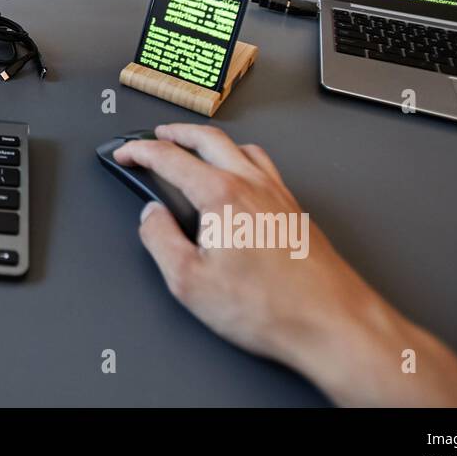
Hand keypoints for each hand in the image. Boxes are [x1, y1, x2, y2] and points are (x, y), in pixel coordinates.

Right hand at [115, 123, 456, 405]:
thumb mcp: (189, 282)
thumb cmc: (271, 307)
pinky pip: (264, 165)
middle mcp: (252, 185)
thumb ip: (160, 240)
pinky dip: (241, 157)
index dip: (140, 152)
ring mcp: (278, 194)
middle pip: (207, 138)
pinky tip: (240, 174)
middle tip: (156, 137)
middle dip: (176, 133)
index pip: (170, 158)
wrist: (330, 323)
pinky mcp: (295, 209)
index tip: (127, 154)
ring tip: (195, 147)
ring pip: (240, 146)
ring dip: (210, 140)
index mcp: (221, 195)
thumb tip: (151, 217)